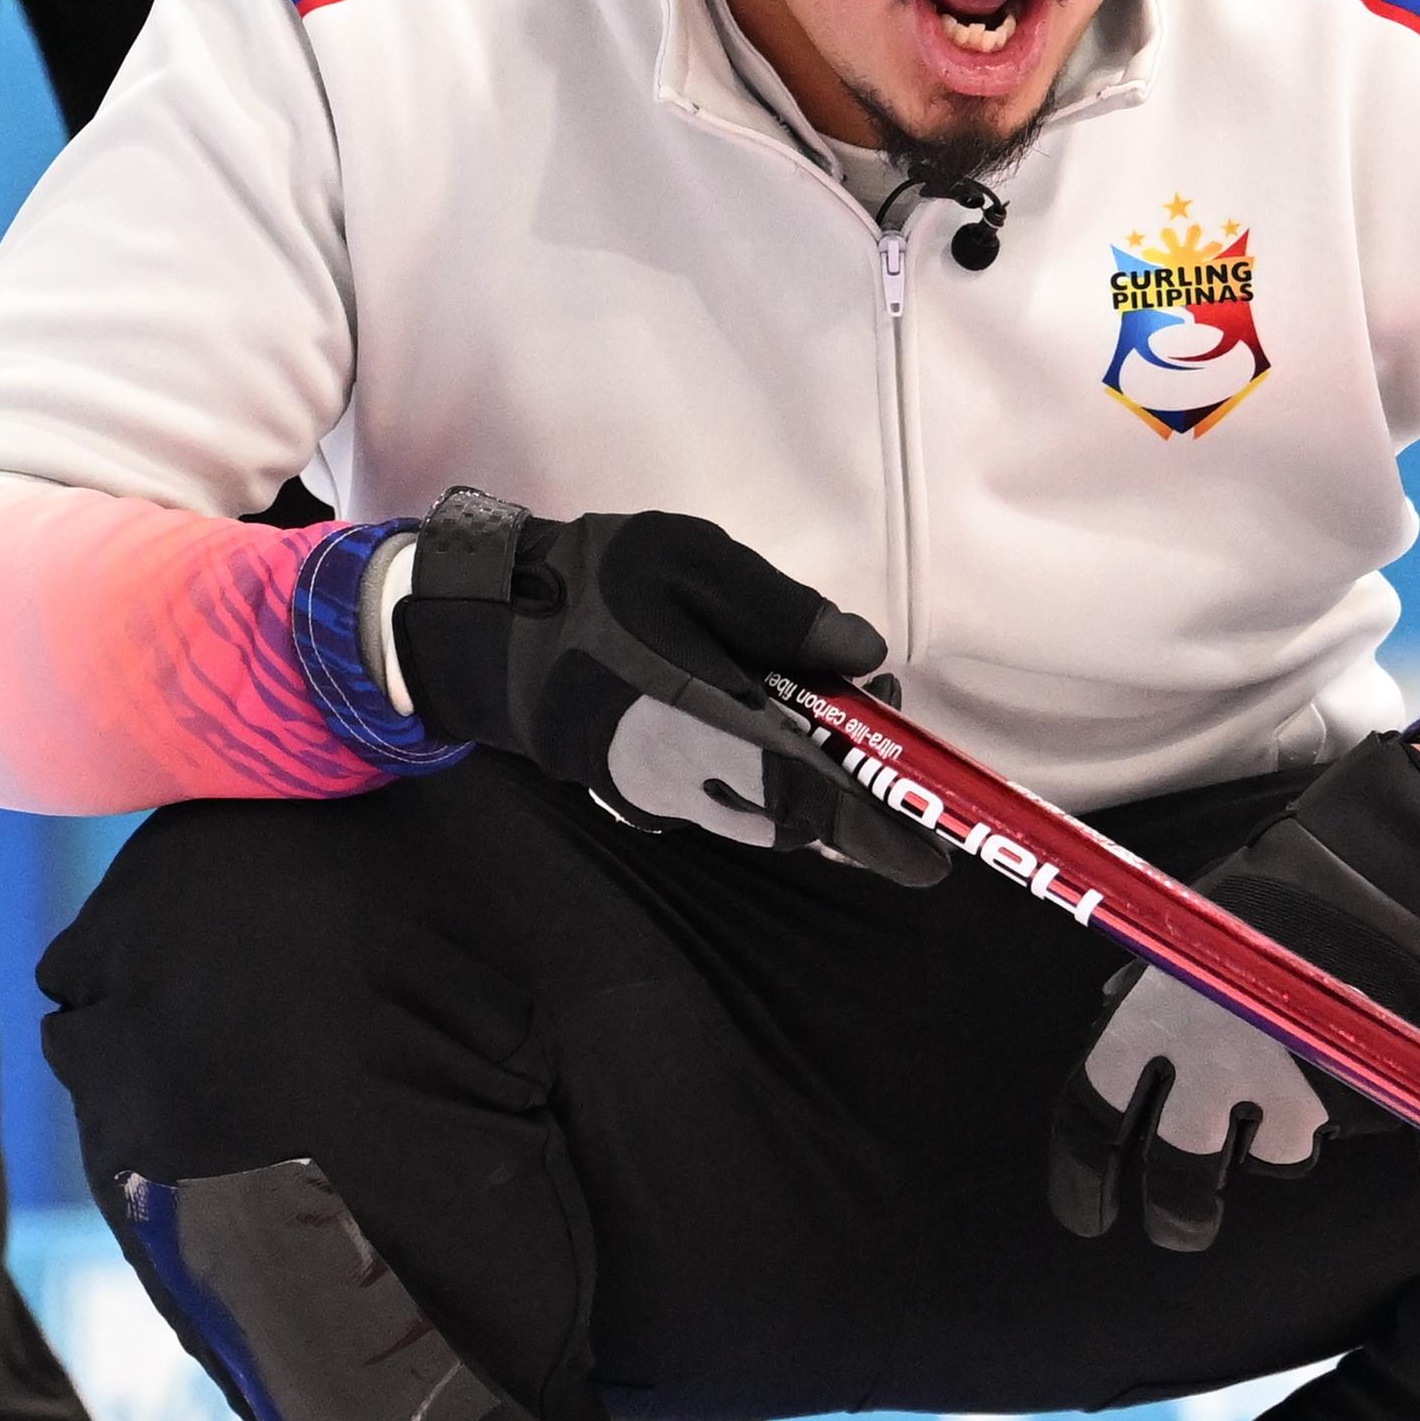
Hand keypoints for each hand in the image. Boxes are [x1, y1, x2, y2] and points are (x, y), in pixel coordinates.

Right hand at [386, 489, 943, 883]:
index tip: (931, 856)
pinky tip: (787, 725)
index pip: (806, 796)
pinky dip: (778, 780)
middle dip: (859, 790)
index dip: (874, 830)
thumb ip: (780, 610)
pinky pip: (735, 803)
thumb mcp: (689, 564)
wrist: (488, 631)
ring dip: (820, 783)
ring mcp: (663, 796)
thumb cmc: (589, 588)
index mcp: (700, 723)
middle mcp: (686, 780)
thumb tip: (862, 653)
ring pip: (769, 815)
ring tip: (840, 713)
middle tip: (885, 724)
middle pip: (799, 819)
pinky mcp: (648, 794)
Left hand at [1052, 731, 1419, 1251]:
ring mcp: (1278, 1083)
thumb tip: (1113, 1019)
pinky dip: (1319, 1120)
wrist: (1373, 883)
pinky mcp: (1343, 1096)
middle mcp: (1206, 1058)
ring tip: (1280, 1096)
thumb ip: (1144, 993)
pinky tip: (1326, 1071)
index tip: (1088, 1216)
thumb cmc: (1270, 903)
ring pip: (1261, 1161)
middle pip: (1176, 1176)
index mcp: (1149, 1016)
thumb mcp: (1184, 940)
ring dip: (1263, 1146)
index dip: (1080, 1181)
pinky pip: (1319, 1135)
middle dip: (1175, 1217)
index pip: (1091, 1119)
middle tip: (1177, 1228)